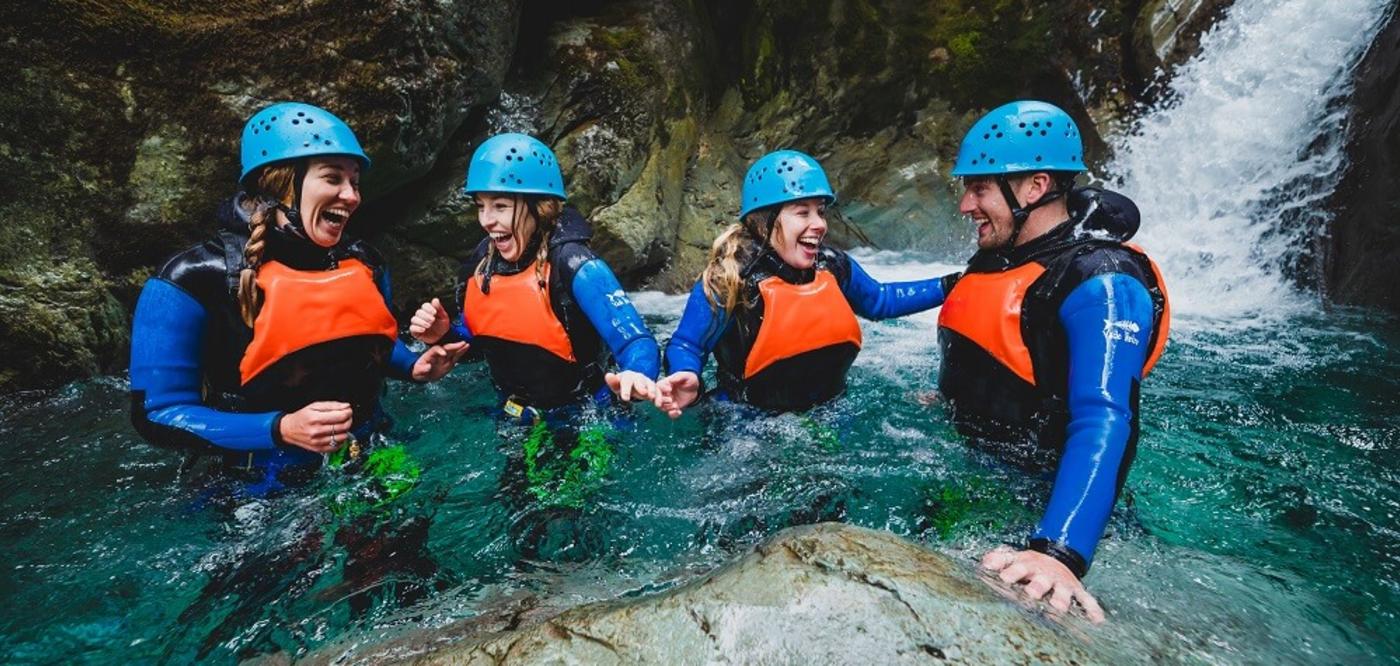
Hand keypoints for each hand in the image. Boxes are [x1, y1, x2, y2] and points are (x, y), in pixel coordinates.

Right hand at [279, 401, 353, 453]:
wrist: (289, 430)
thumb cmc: (302, 417)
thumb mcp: (314, 406)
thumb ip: (332, 405)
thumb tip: (346, 406)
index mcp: (315, 418)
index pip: (340, 416)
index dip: (348, 412)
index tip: (348, 410)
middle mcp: (317, 431)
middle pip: (343, 426)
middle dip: (349, 420)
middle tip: (347, 417)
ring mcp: (318, 442)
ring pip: (342, 437)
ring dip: (345, 430)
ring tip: (340, 425)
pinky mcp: (319, 449)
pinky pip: (337, 446)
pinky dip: (341, 440)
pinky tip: (337, 434)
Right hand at [409, 298, 449, 343]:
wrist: (442, 338)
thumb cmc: (442, 326)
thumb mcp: (444, 317)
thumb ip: (439, 309)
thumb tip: (435, 300)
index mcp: (428, 311)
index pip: (425, 306)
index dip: (429, 308)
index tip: (434, 312)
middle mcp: (421, 316)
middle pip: (419, 312)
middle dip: (426, 316)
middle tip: (432, 320)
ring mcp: (417, 323)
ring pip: (414, 319)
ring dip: (421, 322)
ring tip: (429, 325)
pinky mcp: (415, 331)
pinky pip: (412, 328)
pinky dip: (417, 328)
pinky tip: (423, 329)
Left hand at [412, 341, 468, 381]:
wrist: (422, 374)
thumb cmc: (419, 371)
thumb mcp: (419, 371)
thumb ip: (423, 369)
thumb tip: (428, 367)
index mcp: (430, 354)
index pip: (436, 350)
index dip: (439, 351)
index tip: (444, 353)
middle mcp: (438, 354)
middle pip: (446, 348)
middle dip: (454, 346)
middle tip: (462, 343)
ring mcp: (444, 357)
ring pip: (452, 351)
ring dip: (459, 348)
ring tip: (467, 344)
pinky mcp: (449, 361)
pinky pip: (456, 356)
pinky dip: (461, 352)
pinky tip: (466, 347)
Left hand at [606, 370, 655, 401]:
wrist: (632, 384)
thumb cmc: (623, 386)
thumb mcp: (616, 385)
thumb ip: (613, 382)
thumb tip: (608, 375)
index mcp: (628, 376)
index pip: (626, 381)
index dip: (626, 389)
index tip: (625, 399)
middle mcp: (638, 377)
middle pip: (640, 380)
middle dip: (642, 387)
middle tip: (644, 394)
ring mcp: (647, 381)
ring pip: (651, 384)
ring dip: (652, 391)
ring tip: (652, 398)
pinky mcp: (654, 387)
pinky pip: (658, 390)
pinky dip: (659, 397)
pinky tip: (658, 404)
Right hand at [653, 371, 700, 418]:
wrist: (695, 388)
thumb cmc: (689, 379)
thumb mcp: (686, 376)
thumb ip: (678, 377)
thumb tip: (670, 379)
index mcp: (665, 384)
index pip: (658, 386)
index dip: (662, 389)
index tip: (670, 389)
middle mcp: (664, 393)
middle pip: (657, 398)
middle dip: (662, 400)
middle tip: (670, 400)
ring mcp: (668, 401)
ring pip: (662, 407)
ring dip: (668, 407)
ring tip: (676, 406)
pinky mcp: (673, 408)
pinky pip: (670, 413)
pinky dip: (673, 414)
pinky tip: (679, 412)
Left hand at [980, 547, 1105, 623]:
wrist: (1056, 556)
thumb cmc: (1030, 563)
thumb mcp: (1015, 557)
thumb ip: (1000, 559)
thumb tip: (985, 562)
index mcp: (1029, 565)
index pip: (1018, 568)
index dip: (1012, 573)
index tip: (1004, 578)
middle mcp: (1046, 575)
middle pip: (1041, 581)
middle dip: (1037, 587)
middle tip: (1032, 593)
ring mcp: (1062, 583)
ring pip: (1063, 592)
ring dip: (1061, 600)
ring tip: (1059, 608)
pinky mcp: (1076, 589)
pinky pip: (1086, 599)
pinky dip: (1092, 608)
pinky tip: (1097, 619)